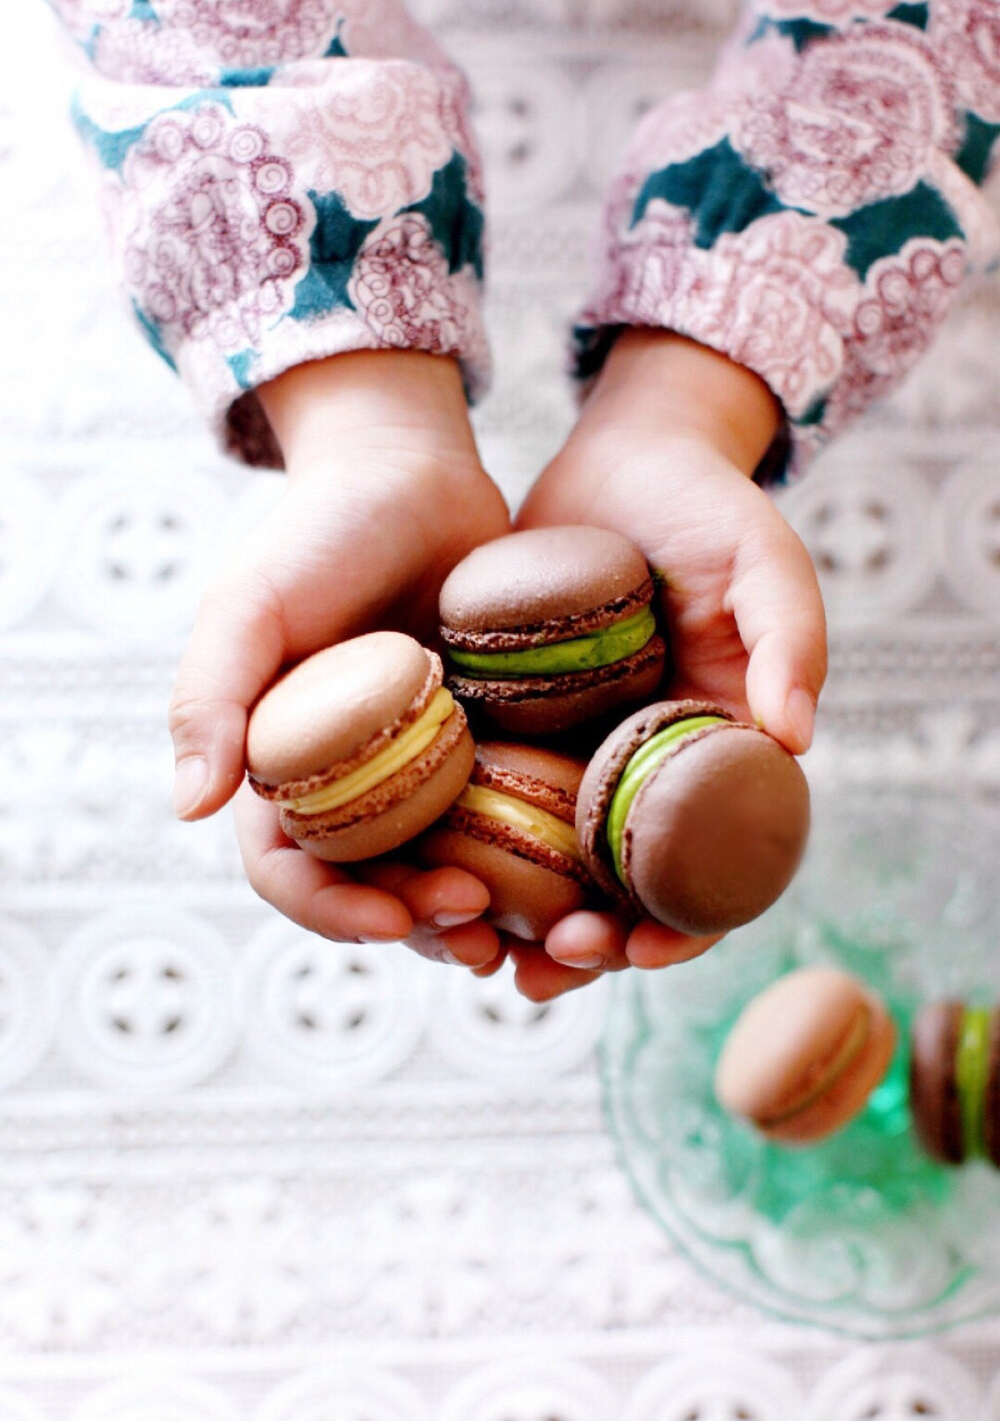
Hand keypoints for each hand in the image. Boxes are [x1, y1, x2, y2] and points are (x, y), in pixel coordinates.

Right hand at [169, 349, 510, 969]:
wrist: (413, 473)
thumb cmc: (318, 530)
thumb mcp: (250, 604)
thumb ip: (209, 699)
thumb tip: (188, 808)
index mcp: (281, 770)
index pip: (290, 871)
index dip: (332, 910)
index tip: (392, 919)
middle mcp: (353, 786)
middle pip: (378, 891)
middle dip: (425, 927)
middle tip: (481, 933)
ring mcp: (427, 774)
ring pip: (451, 872)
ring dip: (487, 914)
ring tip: (533, 932)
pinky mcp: (493, 750)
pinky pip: (514, 821)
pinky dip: (539, 859)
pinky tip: (580, 878)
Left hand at [512, 328, 826, 999]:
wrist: (623, 454)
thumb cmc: (710, 505)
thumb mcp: (765, 559)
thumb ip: (791, 639)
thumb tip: (796, 739)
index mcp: (722, 756)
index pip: (716, 868)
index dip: (689, 923)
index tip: (645, 953)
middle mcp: (651, 772)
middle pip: (626, 888)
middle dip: (592, 944)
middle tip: (546, 967)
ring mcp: (584, 755)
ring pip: (554, 865)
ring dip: (522, 918)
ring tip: (480, 951)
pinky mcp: (522, 728)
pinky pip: (497, 802)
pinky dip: (472, 846)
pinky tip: (431, 875)